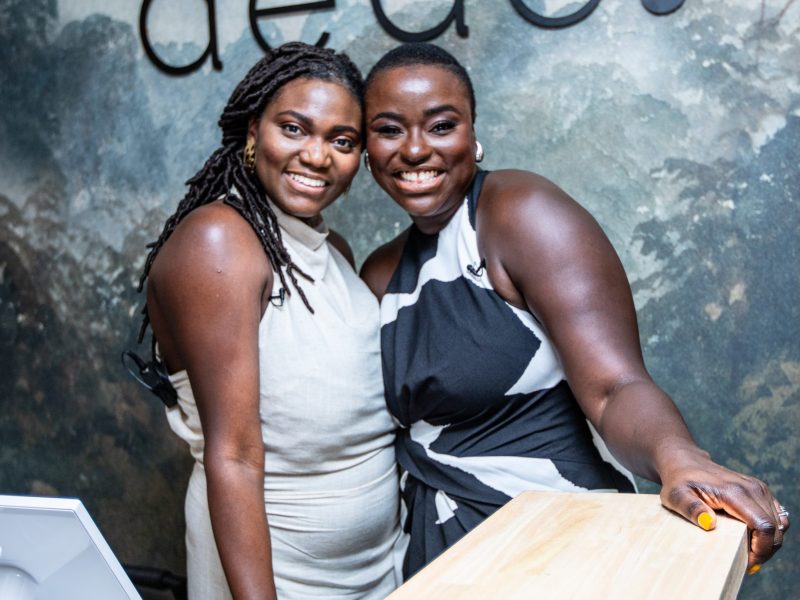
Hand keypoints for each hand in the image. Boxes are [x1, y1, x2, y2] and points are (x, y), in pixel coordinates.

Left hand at [658, 447, 788, 571]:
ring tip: (747, 550)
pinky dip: (771, 532)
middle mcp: (752, 488)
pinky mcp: (760, 490)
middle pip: (775, 529)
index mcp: (735, 492)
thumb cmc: (679, 481)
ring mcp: (758, 488)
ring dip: (768, 543)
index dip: (760, 550)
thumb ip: (691, 509)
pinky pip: (777, 517)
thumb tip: (709, 523)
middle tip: (745, 561)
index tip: (746, 562)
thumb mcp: (676, 496)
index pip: (764, 526)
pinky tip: (753, 538)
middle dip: (764, 551)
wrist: (685, 462)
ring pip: (779, 525)